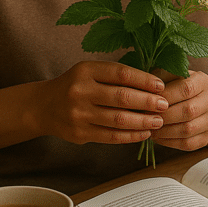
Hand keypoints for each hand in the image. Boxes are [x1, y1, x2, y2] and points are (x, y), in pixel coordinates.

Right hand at [36, 61, 168, 145]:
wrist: (43, 106)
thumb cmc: (75, 86)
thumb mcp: (89, 72)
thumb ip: (114, 76)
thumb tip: (151, 85)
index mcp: (85, 71)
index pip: (121, 74)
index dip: (144, 80)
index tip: (160, 86)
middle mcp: (80, 91)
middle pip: (121, 97)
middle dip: (147, 102)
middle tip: (164, 105)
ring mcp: (78, 114)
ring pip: (118, 120)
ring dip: (142, 121)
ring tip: (158, 121)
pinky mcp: (79, 133)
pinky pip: (111, 136)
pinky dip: (130, 136)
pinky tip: (143, 133)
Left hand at [151, 70, 207, 151]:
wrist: (193, 103)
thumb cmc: (174, 87)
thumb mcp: (168, 76)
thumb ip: (160, 78)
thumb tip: (147, 88)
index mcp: (203, 81)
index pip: (186, 88)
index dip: (166, 96)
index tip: (149, 100)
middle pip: (188, 110)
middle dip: (164, 115)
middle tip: (147, 116)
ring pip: (188, 129)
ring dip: (165, 130)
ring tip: (150, 128)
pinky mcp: (206, 137)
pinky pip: (188, 143)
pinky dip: (169, 142)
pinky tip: (157, 137)